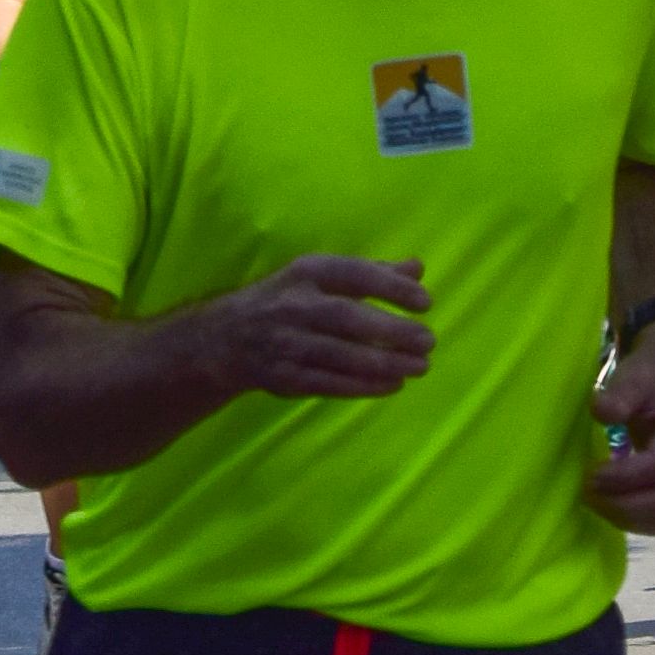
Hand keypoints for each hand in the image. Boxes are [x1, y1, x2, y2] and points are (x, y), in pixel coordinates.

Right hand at [196, 254, 432, 401]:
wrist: (227, 339)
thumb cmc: (287, 301)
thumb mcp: (320, 277)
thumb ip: (371, 273)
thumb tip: (418, 268)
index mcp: (306, 273)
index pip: (354, 275)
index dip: (391, 287)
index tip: (425, 302)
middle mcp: (295, 306)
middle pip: (348, 319)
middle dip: (392, 331)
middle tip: (428, 341)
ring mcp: (288, 344)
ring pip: (342, 356)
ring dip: (385, 363)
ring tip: (420, 367)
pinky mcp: (286, 378)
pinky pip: (331, 383)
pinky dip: (364, 386)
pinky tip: (393, 385)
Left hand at [593, 317, 654, 530]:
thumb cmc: (653, 377)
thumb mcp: (635, 375)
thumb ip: (620, 393)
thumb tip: (600, 412)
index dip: (622, 477)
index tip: (590, 474)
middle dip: (620, 503)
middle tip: (586, 491)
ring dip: (624, 516)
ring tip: (594, 499)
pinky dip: (633, 520)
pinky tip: (609, 504)